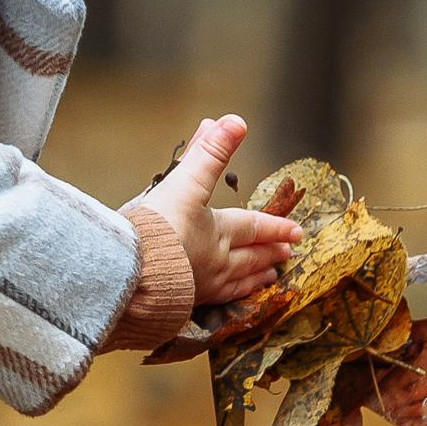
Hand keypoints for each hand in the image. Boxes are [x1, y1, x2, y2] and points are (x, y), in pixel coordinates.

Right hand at [132, 113, 301, 311]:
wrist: (130, 275)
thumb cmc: (156, 227)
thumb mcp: (184, 183)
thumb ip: (208, 152)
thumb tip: (235, 122)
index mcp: (217, 232)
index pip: (254, 227)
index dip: (275, 227)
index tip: (296, 231)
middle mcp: (215, 261)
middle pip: (250, 256)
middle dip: (269, 252)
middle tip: (288, 254)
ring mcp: (200, 285)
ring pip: (237, 282)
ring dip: (255, 277)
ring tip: (270, 277)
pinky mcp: (181, 303)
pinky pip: (216, 301)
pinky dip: (229, 297)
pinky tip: (226, 298)